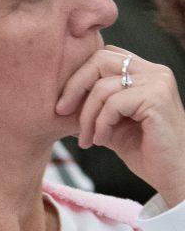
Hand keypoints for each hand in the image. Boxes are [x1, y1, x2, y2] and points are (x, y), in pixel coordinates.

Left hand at [56, 46, 184, 205]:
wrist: (173, 174)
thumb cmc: (143, 150)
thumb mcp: (109, 123)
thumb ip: (92, 105)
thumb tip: (57, 99)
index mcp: (145, 72)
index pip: (103, 55)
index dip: (79, 74)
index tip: (64, 102)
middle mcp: (154, 71)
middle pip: (99, 60)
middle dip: (74, 87)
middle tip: (61, 112)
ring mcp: (158, 83)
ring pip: (102, 86)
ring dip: (86, 116)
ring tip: (87, 139)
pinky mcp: (157, 99)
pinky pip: (113, 104)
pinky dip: (100, 124)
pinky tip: (101, 140)